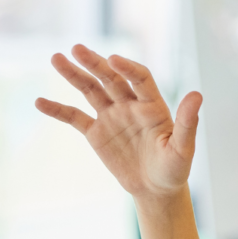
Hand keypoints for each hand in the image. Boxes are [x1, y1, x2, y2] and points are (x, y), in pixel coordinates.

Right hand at [37, 45, 201, 199]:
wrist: (156, 190)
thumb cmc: (174, 170)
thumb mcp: (183, 149)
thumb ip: (188, 123)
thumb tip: (198, 94)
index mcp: (153, 105)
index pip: (139, 78)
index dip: (127, 68)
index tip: (113, 60)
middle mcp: (130, 105)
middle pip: (110, 78)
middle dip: (94, 63)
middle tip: (76, 48)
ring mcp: (111, 116)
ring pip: (90, 90)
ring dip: (73, 74)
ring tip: (56, 58)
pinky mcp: (96, 133)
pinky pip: (74, 117)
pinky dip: (58, 109)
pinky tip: (39, 102)